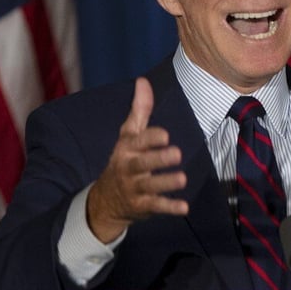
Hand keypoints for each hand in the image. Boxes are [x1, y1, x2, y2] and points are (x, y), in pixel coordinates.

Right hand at [86, 77, 187, 242]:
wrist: (106, 199)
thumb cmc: (125, 159)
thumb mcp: (128, 135)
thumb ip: (139, 110)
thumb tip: (143, 81)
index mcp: (127, 149)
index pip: (138, 141)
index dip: (150, 138)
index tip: (165, 135)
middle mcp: (129, 168)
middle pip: (142, 164)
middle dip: (158, 159)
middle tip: (176, 153)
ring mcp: (135, 188)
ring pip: (150, 186)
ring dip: (166, 183)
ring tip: (182, 179)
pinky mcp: (143, 206)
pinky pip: (156, 207)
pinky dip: (169, 208)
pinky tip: (184, 207)